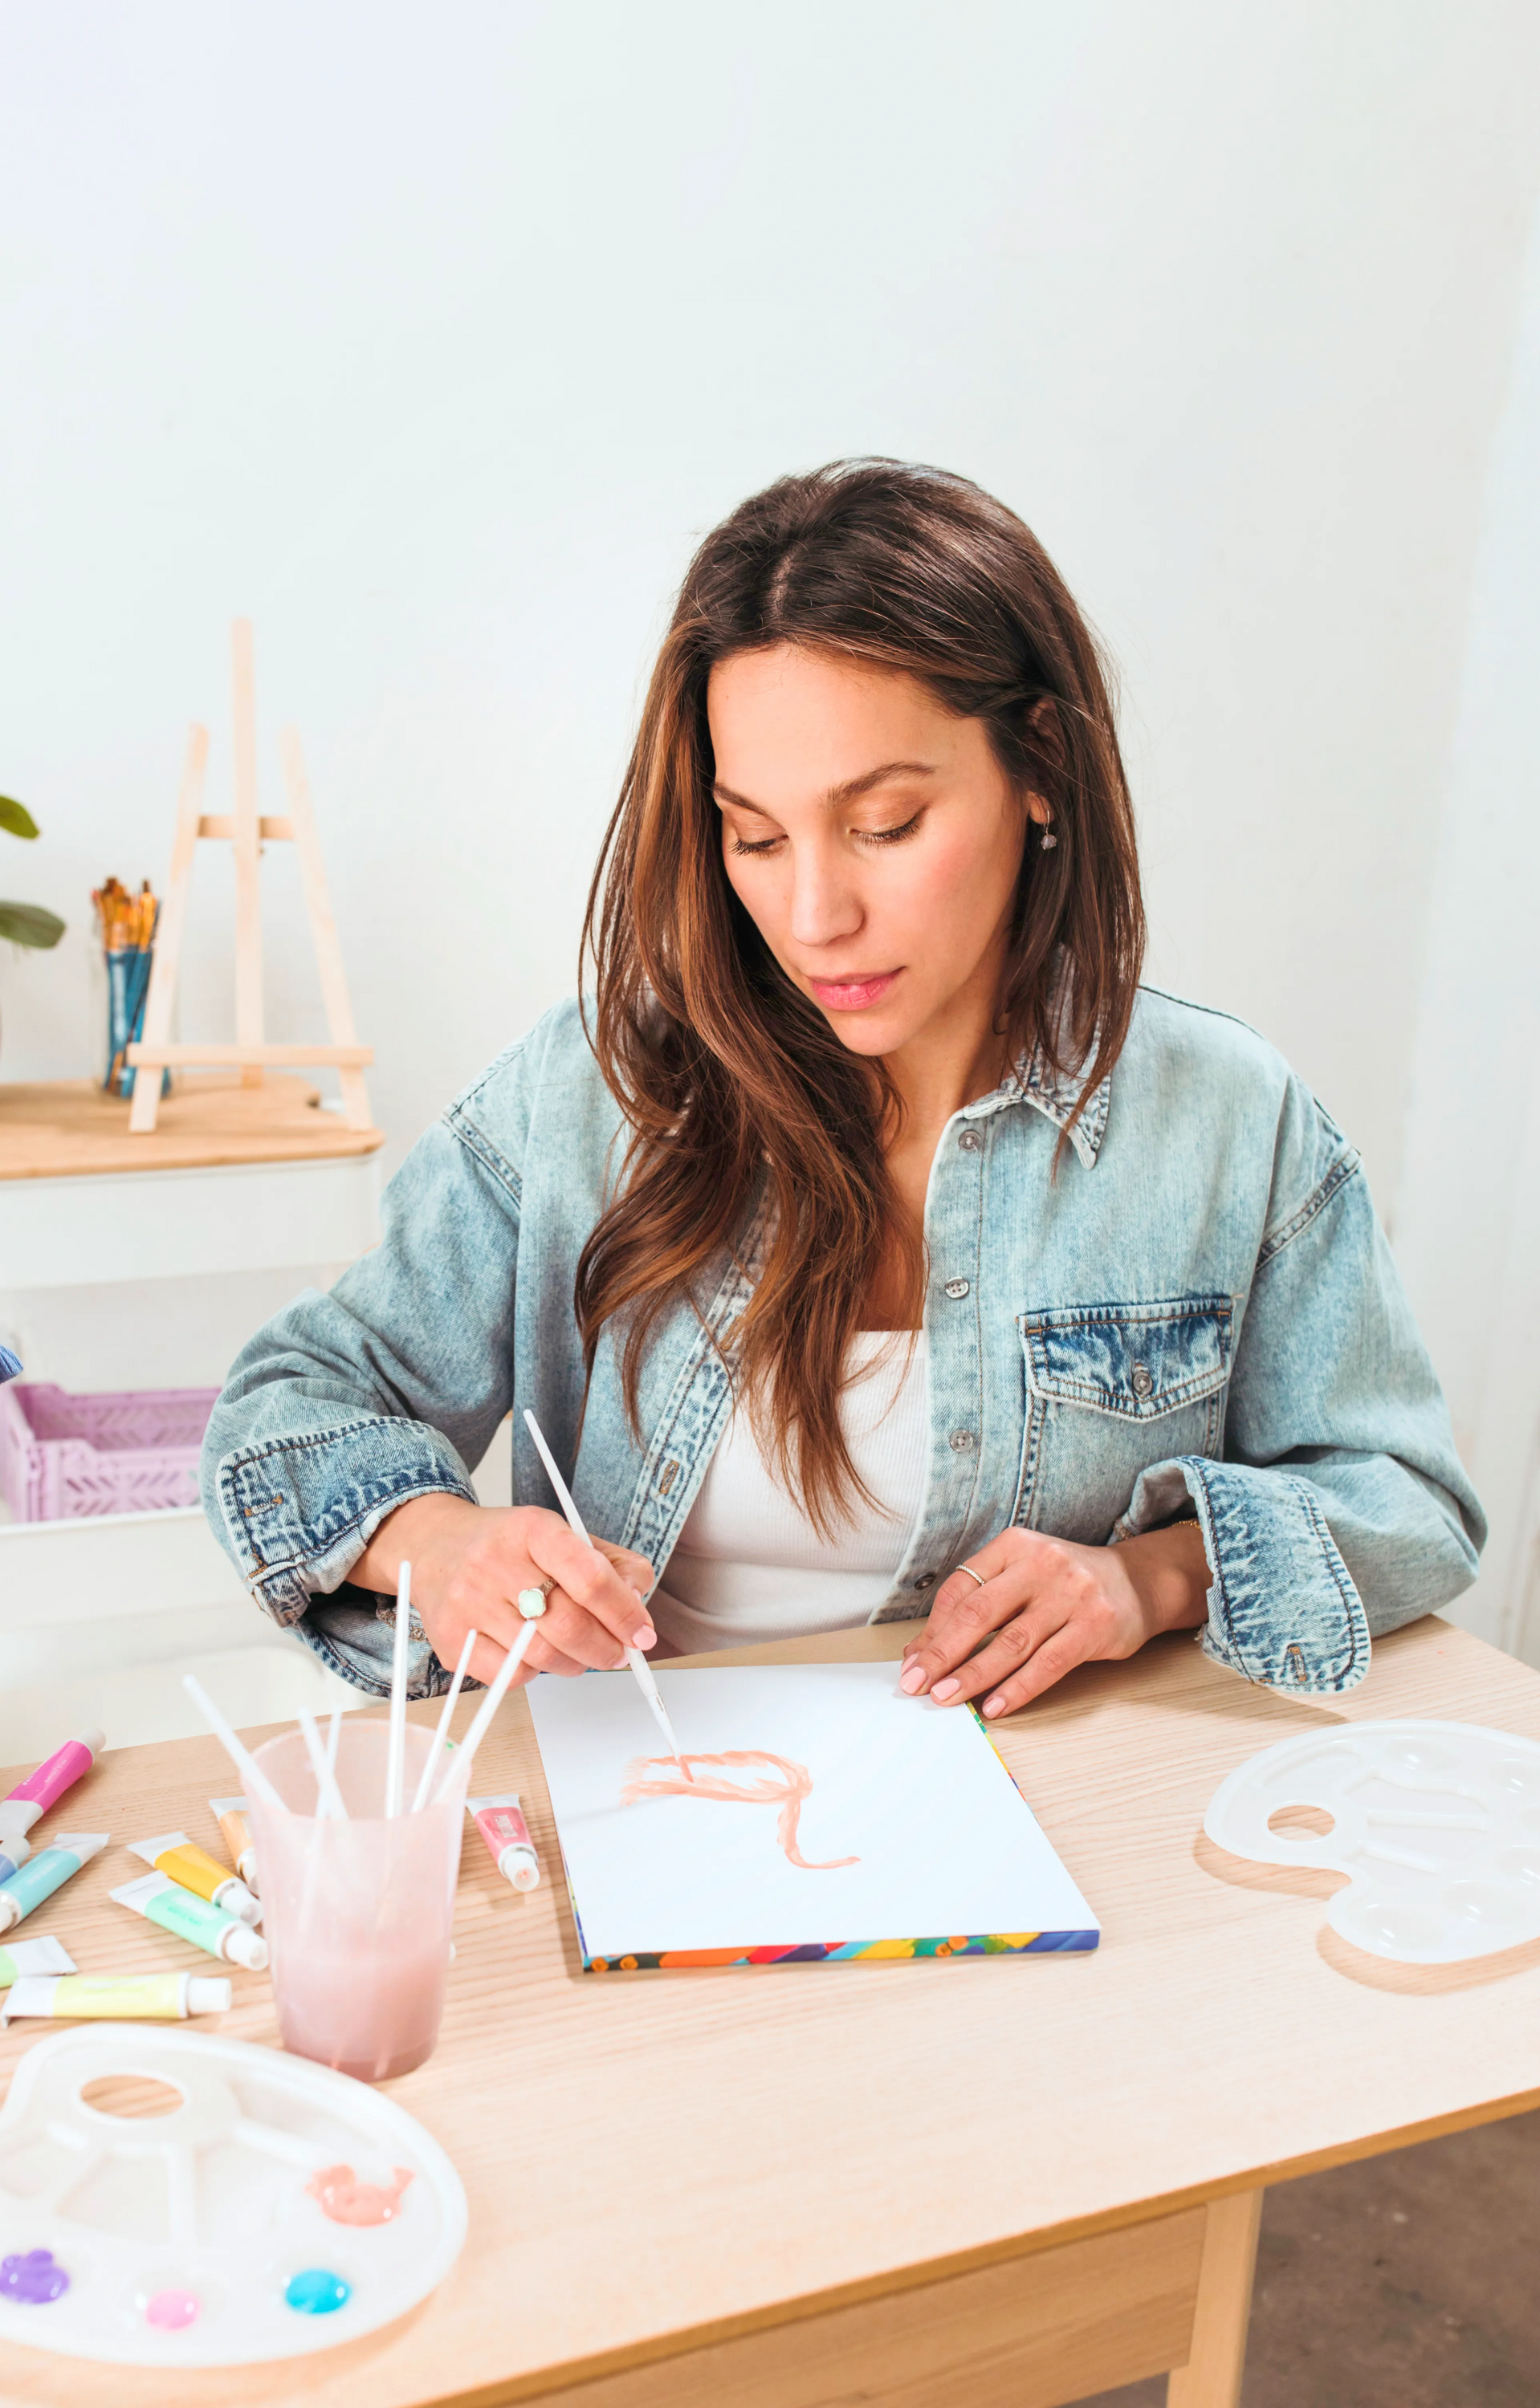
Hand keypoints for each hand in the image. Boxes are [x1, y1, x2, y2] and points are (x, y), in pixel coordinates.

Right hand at [353, 1493, 655, 1690]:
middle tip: (619, 1653)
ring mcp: (468, 1602)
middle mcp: (494, 1562)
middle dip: (607, 1648)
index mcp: (532, 1529)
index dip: (624, 1613)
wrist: (435, 1545)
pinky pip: (511, 1676)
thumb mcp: (563, 1535)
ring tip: (581, 1653)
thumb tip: (637, 1603)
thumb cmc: (509, 1546)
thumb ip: (612, 1565)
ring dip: (576, 1664)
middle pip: (569, 1624)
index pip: (590, 1577)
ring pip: (542, 1656)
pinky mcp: (451, 1639)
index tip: (642, 1634)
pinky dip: (535, 1673)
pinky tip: (536, 1654)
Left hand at [898, 1521, 1209, 1717]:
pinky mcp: (1095, 1626)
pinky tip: (995, 1706)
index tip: (913, 1662)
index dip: (932, 1629)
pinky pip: (1048, 1663)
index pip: (961, 1589)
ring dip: (973, 1674)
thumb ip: (977, 1605)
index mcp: (1014, 1545)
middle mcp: (1041, 1563)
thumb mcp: (1021, 1576)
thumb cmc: (1065, 1583)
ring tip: (946, 1697)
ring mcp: (1071, 1594)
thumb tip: (922, 1651)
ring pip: (1011, 1642)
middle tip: (916, 1683)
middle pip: (979, 1614)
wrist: (1137, 1580)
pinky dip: (1018, 1689)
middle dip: (942, 1653)